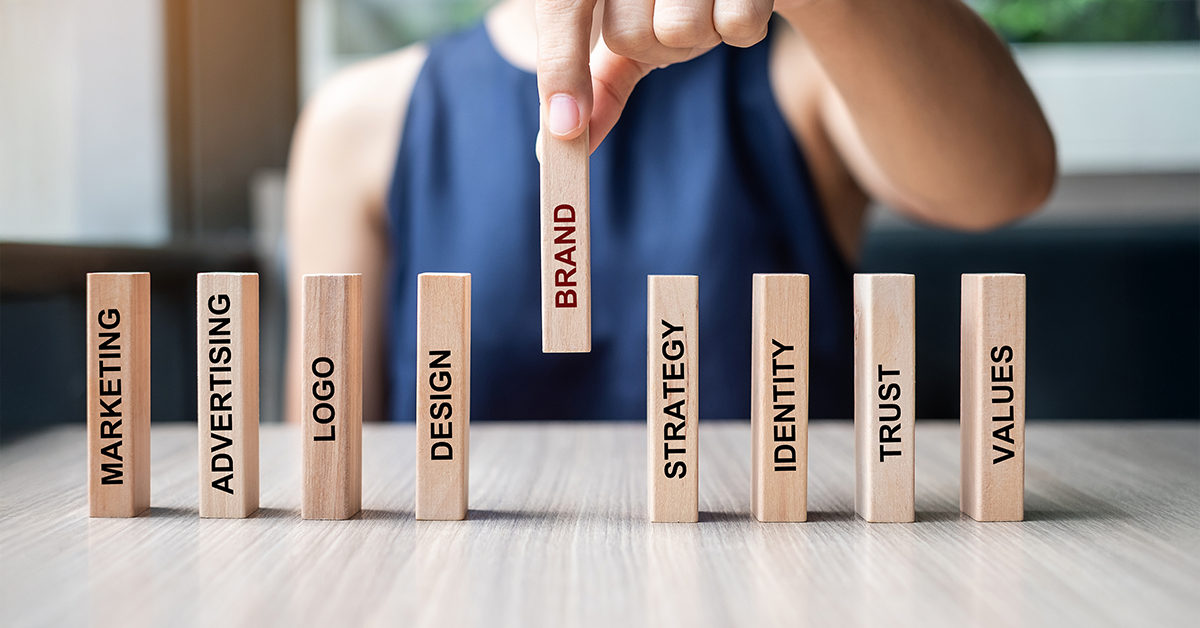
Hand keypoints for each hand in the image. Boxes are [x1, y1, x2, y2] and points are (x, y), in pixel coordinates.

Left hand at [536, 0, 775, 151]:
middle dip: (656, 46)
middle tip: (673, 18)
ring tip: (709, 4)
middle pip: (627, 35)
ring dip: (702, 36)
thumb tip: (556, 144)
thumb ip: (599, 82)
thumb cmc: (682, 1)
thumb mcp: (635, 32)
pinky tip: (741, 3)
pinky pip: (737, 24)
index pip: (562, 5)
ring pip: (680, 30)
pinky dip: (743, 29)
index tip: (566, 130)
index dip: (562, 65)